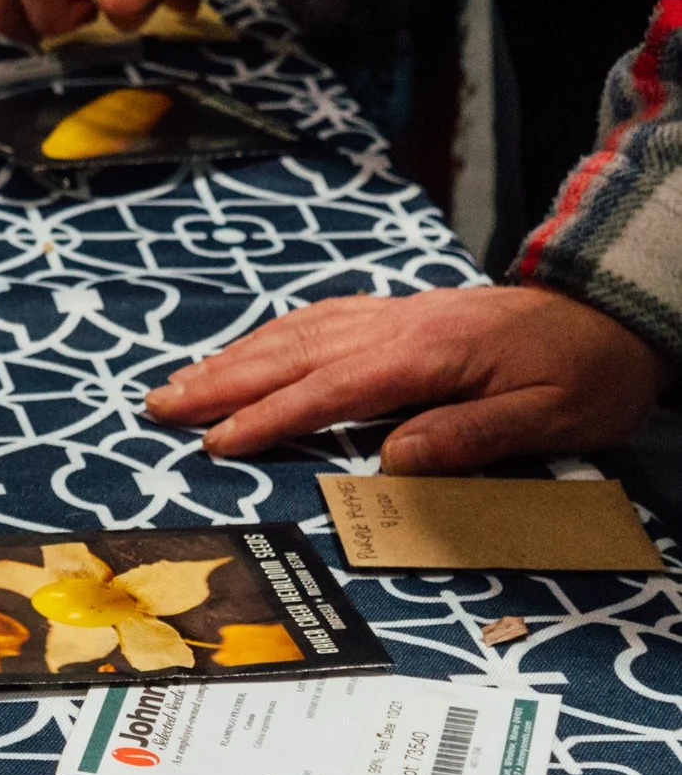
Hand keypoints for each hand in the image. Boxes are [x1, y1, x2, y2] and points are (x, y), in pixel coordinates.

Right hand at [144, 285, 665, 470]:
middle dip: (222, 382)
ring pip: (299, 332)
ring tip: (181, 382)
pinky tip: (251, 349)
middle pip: (296, 354)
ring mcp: (398, 314)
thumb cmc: (588, 374)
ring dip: (235, 358)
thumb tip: (390, 460)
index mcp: (430, 355)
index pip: (333, 390)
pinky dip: (275, 334)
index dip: (272, 417)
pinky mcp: (403, 314)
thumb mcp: (549, 419)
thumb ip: (468, 438)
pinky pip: (322, 319)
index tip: (219, 443)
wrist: (616, 313)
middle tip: (159, 406)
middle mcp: (401, 326)